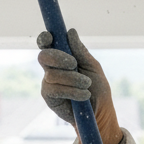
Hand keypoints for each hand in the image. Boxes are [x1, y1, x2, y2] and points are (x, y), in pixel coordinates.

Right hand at [37, 29, 122, 143]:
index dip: (45, 38)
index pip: (47, 44)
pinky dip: (72, 91)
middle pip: (43, 56)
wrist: (100, 112)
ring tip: (86, 85)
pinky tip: (84, 95)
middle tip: (74, 63)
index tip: (50, 36)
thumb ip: (80, 51)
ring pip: (52, 74)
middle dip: (58, 58)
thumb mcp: (92, 67)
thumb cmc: (97, 88)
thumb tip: (70, 31)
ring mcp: (48, 83)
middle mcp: (51, 69)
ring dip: (72, 78)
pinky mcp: (49, 97)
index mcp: (61, 58)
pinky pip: (55, 89)